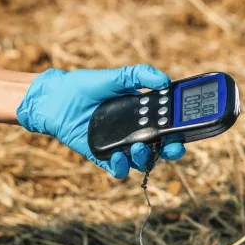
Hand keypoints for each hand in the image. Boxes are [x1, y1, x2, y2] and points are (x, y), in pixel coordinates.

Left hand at [16, 65, 185, 178]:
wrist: (56, 98)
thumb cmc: (85, 86)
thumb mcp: (114, 77)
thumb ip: (138, 75)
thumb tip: (163, 80)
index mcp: (141, 114)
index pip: (167, 125)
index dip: (180, 130)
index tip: (188, 129)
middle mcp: (133, 132)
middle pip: (159, 147)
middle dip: (170, 150)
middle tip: (173, 147)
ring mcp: (118, 145)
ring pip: (140, 161)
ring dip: (145, 159)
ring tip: (140, 148)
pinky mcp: (101, 155)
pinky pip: (115, 169)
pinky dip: (120, 168)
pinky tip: (119, 159)